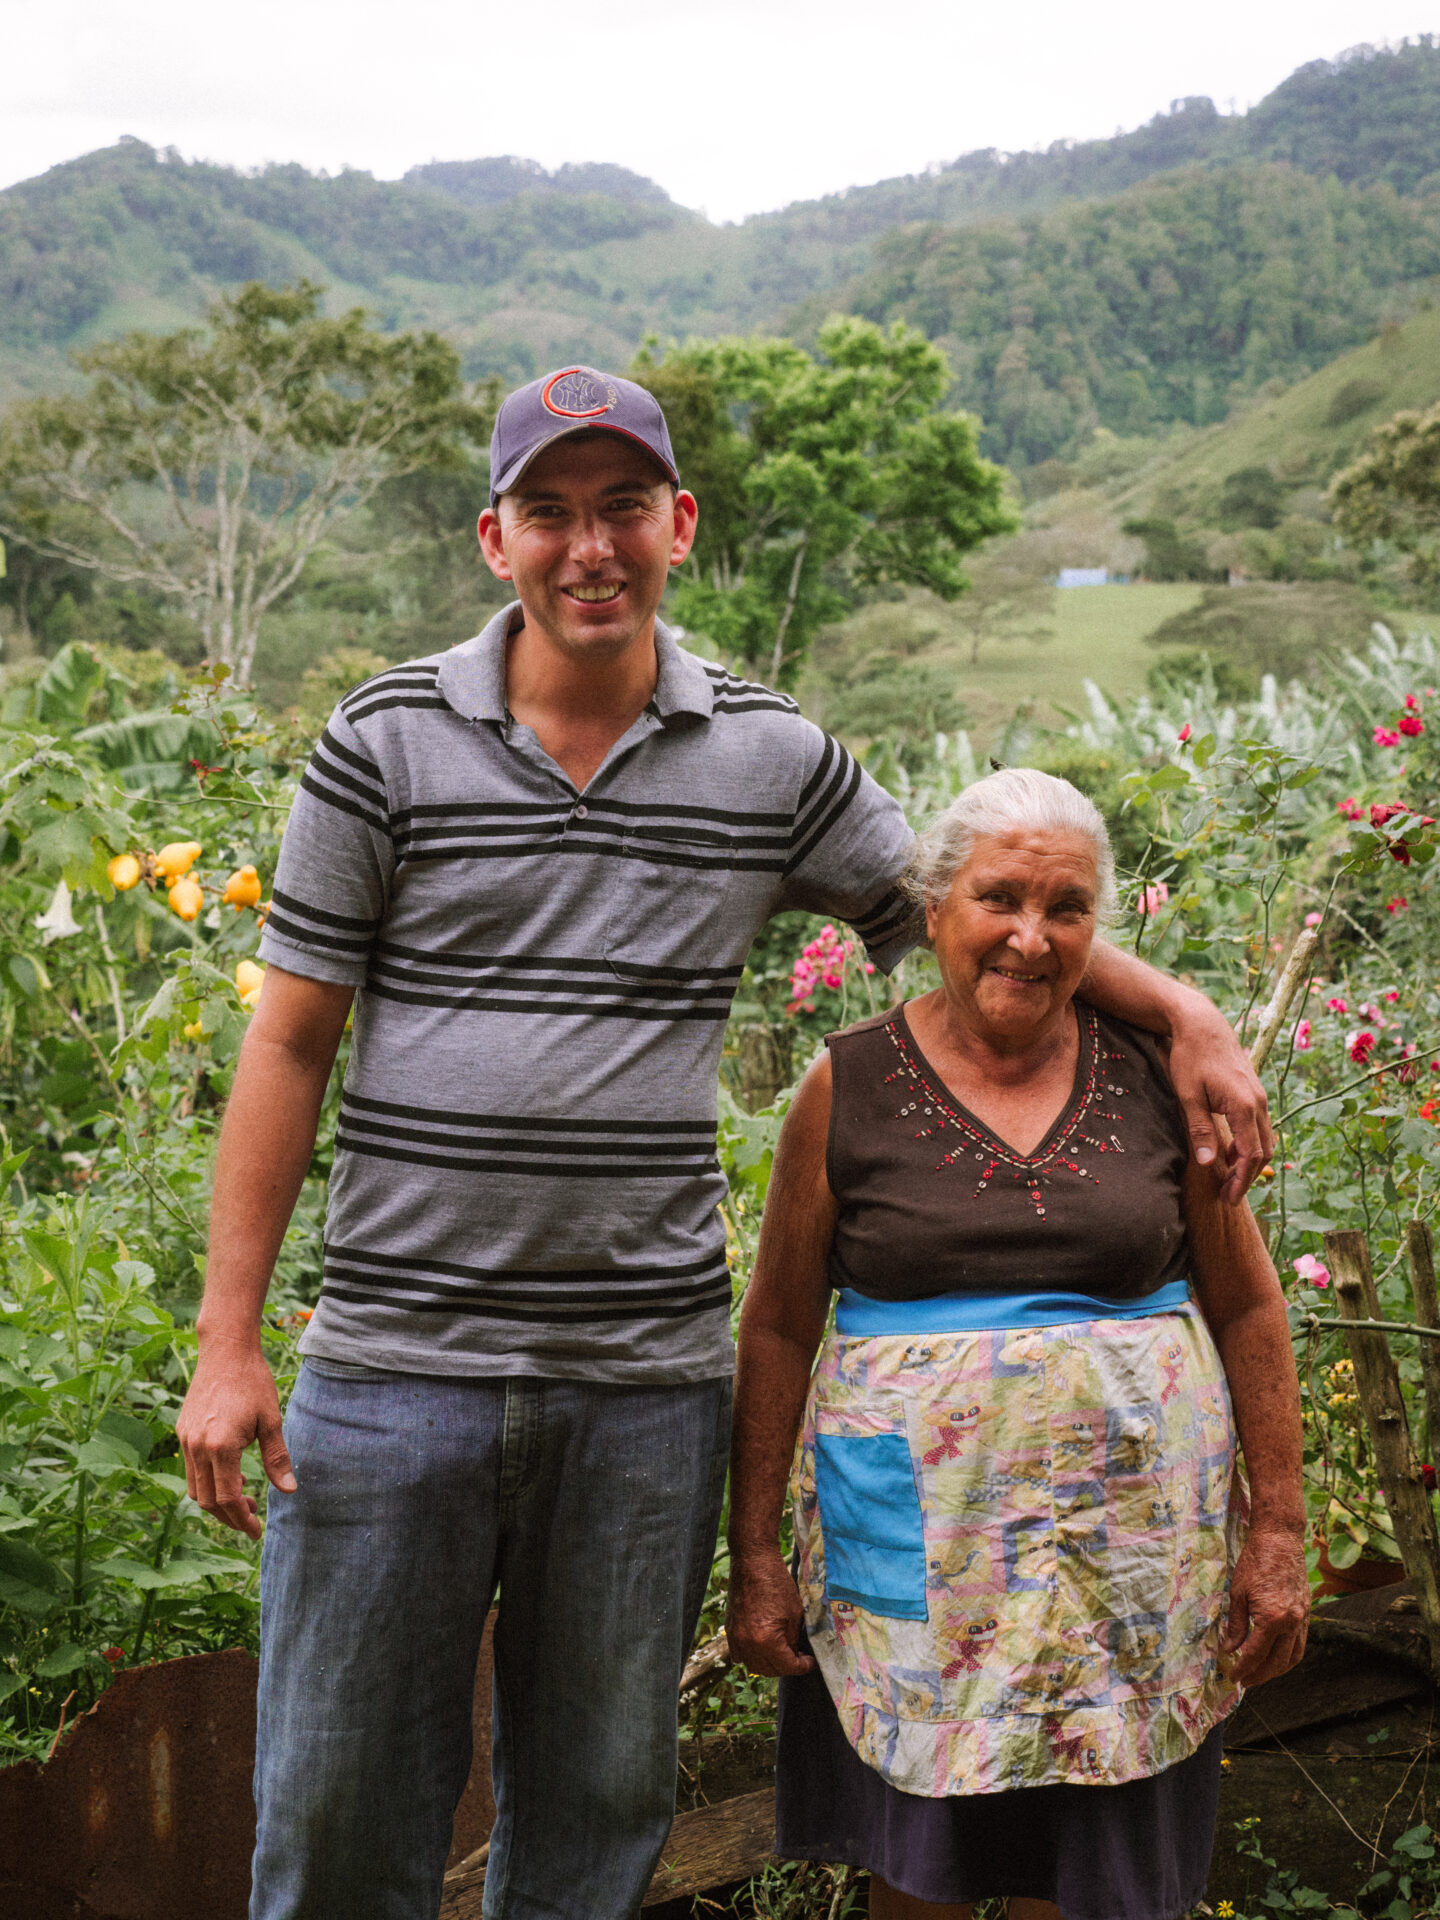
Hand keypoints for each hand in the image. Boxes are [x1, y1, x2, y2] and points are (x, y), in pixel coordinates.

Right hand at [177, 1343, 295, 1539]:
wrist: (225, 1351)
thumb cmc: (253, 1382)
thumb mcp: (271, 1420)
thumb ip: (277, 1458)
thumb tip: (289, 1490)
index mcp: (220, 1446)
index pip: (227, 1498)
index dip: (241, 1519)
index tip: (256, 1530)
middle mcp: (197, 1447)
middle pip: (207, 1501)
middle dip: (230, 1517)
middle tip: (252, 1520)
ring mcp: (186, 1440)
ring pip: (195, 1489)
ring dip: (217, 1502)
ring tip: (243, 1499)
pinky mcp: (182, 1432)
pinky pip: (191, 1470)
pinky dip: (208, 1483)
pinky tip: (229, 1477)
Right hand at [727, 1551, 814, 1677]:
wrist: (753, 1563)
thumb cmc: (776, 1583)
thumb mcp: (794, 1613)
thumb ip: (793, 1639)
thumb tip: (795, 1653)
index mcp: (766, 1640)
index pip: (787, 1666)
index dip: (803, 1666)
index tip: (810, 1662)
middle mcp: (748, 1644)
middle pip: (770, 1670)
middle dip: (787, 1666)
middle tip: (799, 1656)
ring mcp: (736, 1638)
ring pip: (754, 1665)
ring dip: (770, 1664)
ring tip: (783, 1652)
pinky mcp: (730, 1630)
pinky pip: (740, 1655)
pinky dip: (753, 1656)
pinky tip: (764, 1647)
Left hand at [1167, 992, 1273, 1202]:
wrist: (1202, 1023)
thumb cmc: (1191, 1057)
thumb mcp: (1188, 1095)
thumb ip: (1199, 1129)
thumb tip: (1207, 1162)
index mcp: (1244, 1106)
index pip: (1251, 1155)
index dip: (1241, 1180)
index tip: (1228, 1197)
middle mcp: (1259, 1103)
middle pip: (1263, 1151)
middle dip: (1247, 1177)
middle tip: (1228, 1196)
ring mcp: (1259, 1097)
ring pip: (1264, 1139)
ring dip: (1249, 1162)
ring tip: (1228, 1178)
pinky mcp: (1254, 1093)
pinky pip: (1259, 1126)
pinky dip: (1249, 1144)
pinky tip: (1230, 1152)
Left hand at [1221, 1527, 1308, 1686]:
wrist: (1280, 1541)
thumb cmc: (1255, 1562)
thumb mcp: (1238, 1593)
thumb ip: (1235, 1625)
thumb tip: (1229, 1649)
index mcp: (1272, 1619)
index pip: (1256, 1654)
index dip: (1243, 1668)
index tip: (1233, 1677)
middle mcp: (1292, 1623)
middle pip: (1277, 1662)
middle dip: (1260, 1675)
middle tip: (1245, 1681)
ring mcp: (1303, 1620)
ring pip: (1293, 1657)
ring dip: (1277, 1670)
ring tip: (1260, 1674)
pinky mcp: (1307, 1614)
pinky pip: (1300, 1644)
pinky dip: (1288, 1656)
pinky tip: (1276, 1656)